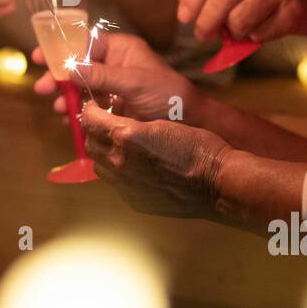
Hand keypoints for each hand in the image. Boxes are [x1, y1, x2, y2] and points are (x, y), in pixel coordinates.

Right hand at [32, 33, 194, 122]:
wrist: (188, 122)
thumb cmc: (166, 93)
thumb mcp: (134, 81)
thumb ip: (102, 76)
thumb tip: (69, 69)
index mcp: (119, 49)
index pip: (84, 43)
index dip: (61, 48)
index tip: (40, 56)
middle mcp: (112, 65)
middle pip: (76, 67)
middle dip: (58, 77)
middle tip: (42, 88)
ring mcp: (110, 87)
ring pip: (79, 88)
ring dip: (65, 97)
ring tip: (58, 108)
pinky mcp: (110, 108)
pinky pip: (87, 107)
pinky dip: (75, 112)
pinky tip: (69, 120)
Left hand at [80, 103, 231, 218]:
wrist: (216, 183)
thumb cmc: (197, 146)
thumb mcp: (162, 123)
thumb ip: (131, 124)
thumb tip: (113, 121)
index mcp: (127, 137)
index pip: (91, 121)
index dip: (90, 111)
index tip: (95, 106)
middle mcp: (120, 162)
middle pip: (90, 144)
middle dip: (94, 132)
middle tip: (105, 123)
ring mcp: (125, 185)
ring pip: (99, 166)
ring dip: (103, 153)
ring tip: (118, 145)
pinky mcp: (134, 200)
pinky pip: (116, 183)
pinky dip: (118, 172)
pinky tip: (134, 166)